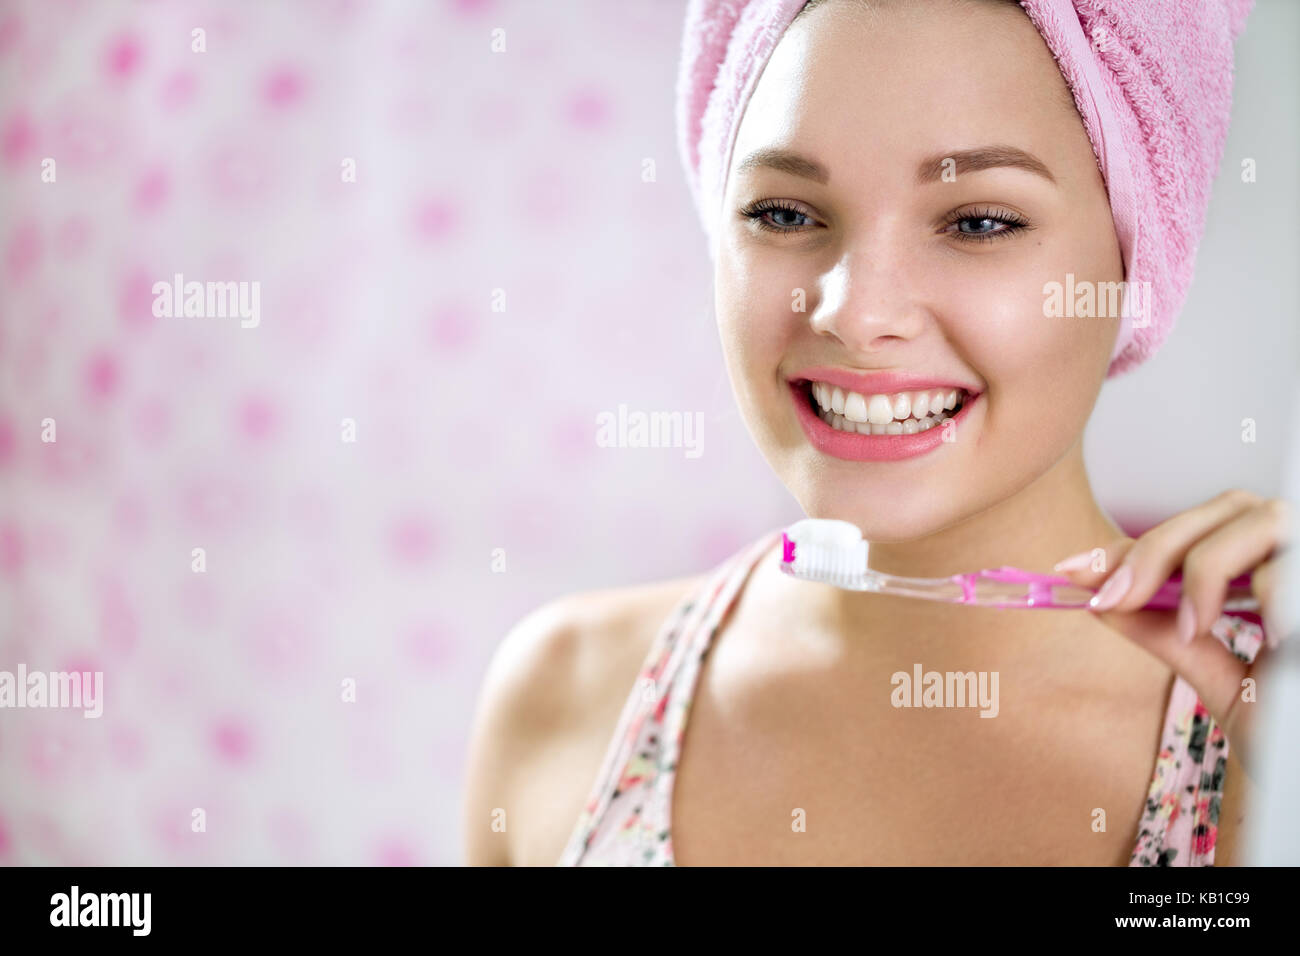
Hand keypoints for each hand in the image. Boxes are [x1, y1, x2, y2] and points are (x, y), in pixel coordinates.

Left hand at [1052, 489, 1292, 776]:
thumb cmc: (1294, 727)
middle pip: (1224, 509)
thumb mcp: (1225, 679)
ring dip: (1204, 571)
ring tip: (1193, 627)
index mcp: (1281, 566)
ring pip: (1255, 520)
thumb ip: (1169, 635)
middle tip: (1107, 597)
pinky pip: (1286, 569)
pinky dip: (1259, 593)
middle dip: (1154, 550)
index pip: (1198, 531)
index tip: (1071, 571)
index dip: (1131, 544)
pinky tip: (1253, 635)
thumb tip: (1102, 601)